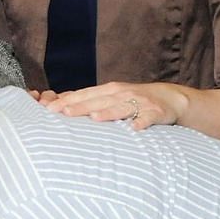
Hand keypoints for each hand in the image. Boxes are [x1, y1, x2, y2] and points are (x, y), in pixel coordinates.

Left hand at [43, 81, 188, 130]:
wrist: (169, 98)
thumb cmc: (133, 99)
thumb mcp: (111, 96)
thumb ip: (89, 101)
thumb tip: (61, 104)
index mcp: (109, 91)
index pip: (84, 95)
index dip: (68, 101)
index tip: (50, 109)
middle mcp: (122, 94)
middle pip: (99, 101)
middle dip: (81, 106)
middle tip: (65, 112)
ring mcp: (139, 103)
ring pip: (121, 108)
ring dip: (109, 113)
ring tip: (95, 118)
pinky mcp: (155, 113)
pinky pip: (148, 118)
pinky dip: (142, 122)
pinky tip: (135, 128)